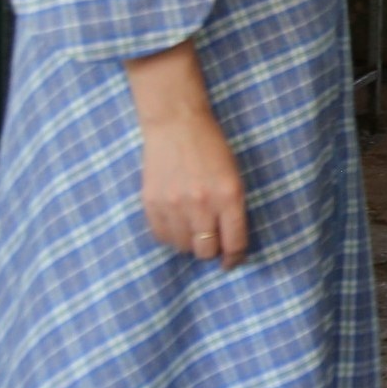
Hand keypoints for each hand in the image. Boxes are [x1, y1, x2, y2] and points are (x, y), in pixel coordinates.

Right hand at [125, 40, 248, 267]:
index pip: (234, 242)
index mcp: (229, 197)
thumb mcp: (234, 176)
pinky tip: (176, 223)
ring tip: (193, 228)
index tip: (232, 262)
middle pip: (207, 251)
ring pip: (183, 247)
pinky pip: (161, 237)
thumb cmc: (212, 149)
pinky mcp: (152, 204)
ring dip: (190, 244)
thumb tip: (228, 242)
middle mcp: (202, 205)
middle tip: (212, 242)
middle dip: (212, 251)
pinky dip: (170, 236)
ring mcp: (174, 206)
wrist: (177, 125)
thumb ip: (233, 208)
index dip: (234, 258)